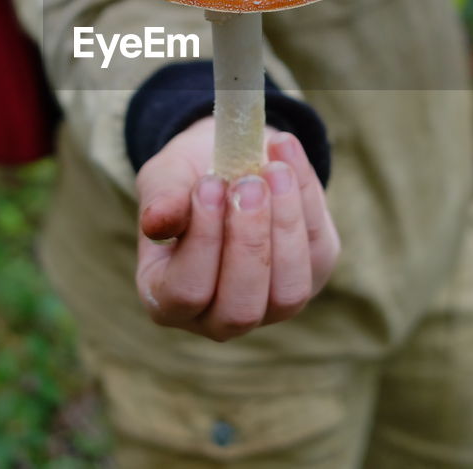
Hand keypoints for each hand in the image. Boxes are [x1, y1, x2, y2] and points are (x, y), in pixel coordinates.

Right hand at [134, 117, 339, 341]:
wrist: (227, 163)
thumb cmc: (186, 180)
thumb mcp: (165, 178)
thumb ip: (161, 198)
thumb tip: (155, 222)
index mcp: (167, 300)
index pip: (186, 293)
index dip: (203, 241)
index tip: (210, 184)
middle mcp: (216, 317)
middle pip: (240, 309)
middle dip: (249, 242)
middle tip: (249, 184)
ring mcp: (269, 306)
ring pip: (288, 292)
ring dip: (286, 226)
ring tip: (275, 171)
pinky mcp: (311, 277)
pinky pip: (317, 251)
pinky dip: (307, 200)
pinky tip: (286, 154)